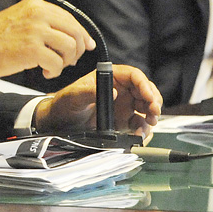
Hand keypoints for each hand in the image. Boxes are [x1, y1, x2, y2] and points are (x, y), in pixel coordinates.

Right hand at [0, 0, 94, 84]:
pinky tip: (44, 73)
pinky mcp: (31, 49)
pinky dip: (54, 71)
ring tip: (52, 67)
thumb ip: (42, 23)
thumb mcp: (18, 20)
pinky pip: (57, 63)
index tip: (85, 46)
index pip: (70, 18)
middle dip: (77, 49)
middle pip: (75, 31)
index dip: (81, 34)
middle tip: (68, 61)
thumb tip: (72, 36)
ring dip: (65, 62)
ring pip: (70, 47)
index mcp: (35, 5)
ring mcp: (35, 31)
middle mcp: (37, 14)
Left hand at [33, 64, 160, 135]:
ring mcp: (124, 106)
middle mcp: (120, 90)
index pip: (134, 76)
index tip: (149, 97)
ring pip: (146, 108)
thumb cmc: (64, 104)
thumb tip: (114, 92)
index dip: (145, 85)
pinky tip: (139, 135)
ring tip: (148, 125)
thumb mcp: (73, 96)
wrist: (59, 124)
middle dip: (153, 102)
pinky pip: (139, 124)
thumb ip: (89, 92)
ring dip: (151, 117)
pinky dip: (143, 130)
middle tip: (153, 113)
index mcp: (110, 78)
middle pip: (145, 92)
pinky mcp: (123, 122)